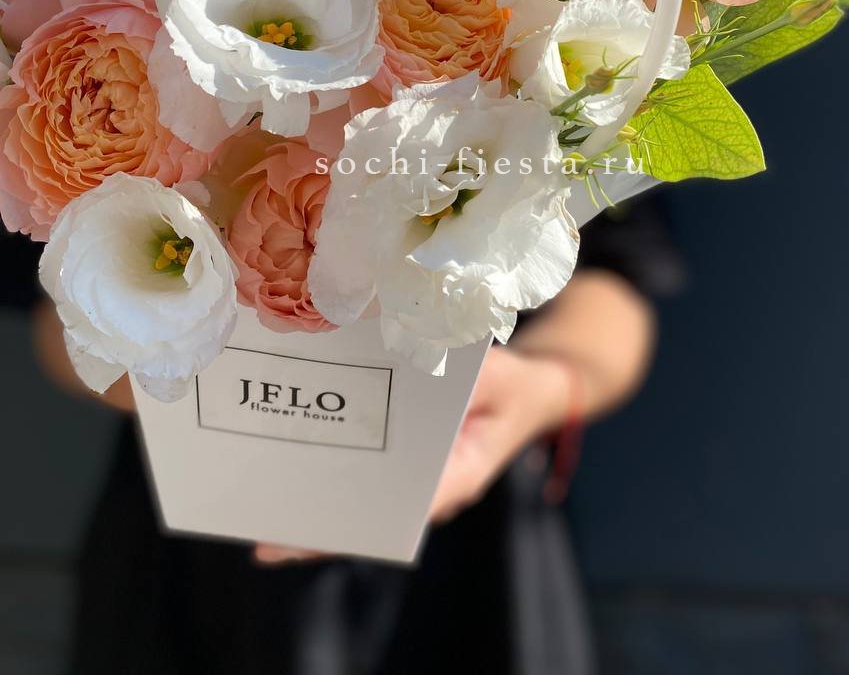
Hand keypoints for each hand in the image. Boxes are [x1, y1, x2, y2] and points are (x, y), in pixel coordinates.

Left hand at [253, 344, 571, 564]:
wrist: (536, 392)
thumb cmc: (515, 385)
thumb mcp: (494, 374)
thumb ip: (457, 371)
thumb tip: (407, 353)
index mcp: (461, 473)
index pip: (406, 507)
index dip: (360, 519)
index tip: (316, 532)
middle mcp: (436, 488)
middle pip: (375, 518)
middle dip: (325, 527)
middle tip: (269, 541)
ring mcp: (423, 480)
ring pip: (367, 507)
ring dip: (323, 513)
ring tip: (266, 522)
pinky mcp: (413, 464)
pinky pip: (371, 481)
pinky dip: (337, 481)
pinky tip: (294, 479)